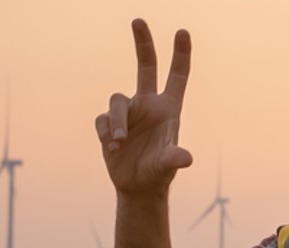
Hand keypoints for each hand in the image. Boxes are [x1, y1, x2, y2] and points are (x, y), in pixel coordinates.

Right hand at [94, 19, 193, 197]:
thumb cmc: (158, 173)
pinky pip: (103, 120)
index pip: (177, 76)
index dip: (181, 54)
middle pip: (145, 66)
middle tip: (139, 20)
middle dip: (143, 42)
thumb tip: (185, 158)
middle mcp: (148, 104)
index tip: (182, 31)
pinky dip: (106, 133)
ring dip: (118, 122)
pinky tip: (113, 149)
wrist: (137, 186)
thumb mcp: (167, 166)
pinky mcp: (109, 123)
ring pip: (117, 100)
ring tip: (120, 144)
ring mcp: (128, 112)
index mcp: (168, 108)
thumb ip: (174, 159)